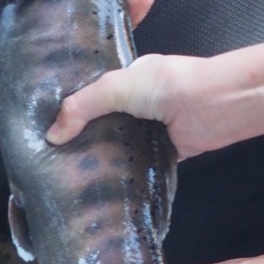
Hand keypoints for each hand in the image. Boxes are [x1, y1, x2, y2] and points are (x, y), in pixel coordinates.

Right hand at [45, 53, 228, 157]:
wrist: (215, 106)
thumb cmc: (168, 85)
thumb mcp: (116, 86)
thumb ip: (83, 106)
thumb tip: (52, 135)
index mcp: (128, 80)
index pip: (93, 95)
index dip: (72, 110)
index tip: (48, 129)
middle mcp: (139, 104)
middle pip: (103, 122)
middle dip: (82, 137)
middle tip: (53, 157)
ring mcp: (151, 128)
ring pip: (119, 145)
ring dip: (102, 157)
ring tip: (69, 174)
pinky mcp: (164, 152)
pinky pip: (138, 164)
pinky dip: (124, 172)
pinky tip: (101, 183)